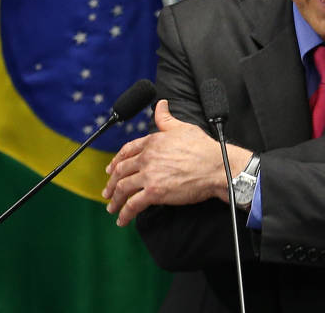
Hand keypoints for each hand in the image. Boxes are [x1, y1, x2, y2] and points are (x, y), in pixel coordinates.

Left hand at [102, 100, 250, 225]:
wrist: (216, 167)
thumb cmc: (203, 148)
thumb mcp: (183, 127)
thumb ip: (166, 118)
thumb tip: (161, 105)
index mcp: (152, 141)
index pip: (127, 151)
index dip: (116, 161)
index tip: (111, 169)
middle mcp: (147, 157)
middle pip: (121, 170)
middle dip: (111, 182)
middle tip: (108, 191)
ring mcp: (149, 175)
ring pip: (123, 188)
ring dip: (115, 200)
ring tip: (112, 207)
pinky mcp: (154, 192)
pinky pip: (133, 204)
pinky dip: (125, 213)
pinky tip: (122, 219)